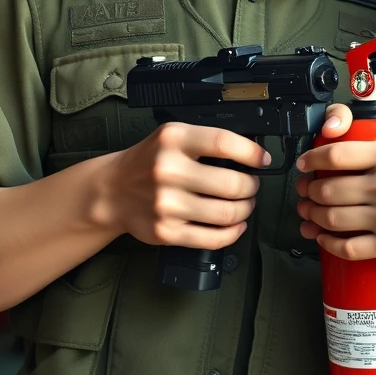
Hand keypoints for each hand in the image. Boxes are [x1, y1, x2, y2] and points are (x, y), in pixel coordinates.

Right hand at [95, 123, 270, 250]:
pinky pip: (212, 238)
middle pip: (231, 183)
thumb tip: (251, 152)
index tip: (263, 160)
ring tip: (244, 204)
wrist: (112, 190)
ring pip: (227, 213)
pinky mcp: (166, 231)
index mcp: (174, 140)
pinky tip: (236, 225)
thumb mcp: (173, 136)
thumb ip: (206, 140)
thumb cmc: (149, 161)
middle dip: (251, 186)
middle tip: (251, 185)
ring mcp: (167, 204)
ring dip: (245, 210)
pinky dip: (233, 233)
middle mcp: (168, 171)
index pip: (224, 143)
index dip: (251, 153)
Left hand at [295, 83, 375, 262]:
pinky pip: (349, 247)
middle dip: (310, 188)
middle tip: (306, 188)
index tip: (305, 161)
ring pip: (332, 218)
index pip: (336, 155)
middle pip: (328, 188)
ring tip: (308, 211)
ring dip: (312, 215)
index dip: (312, 157)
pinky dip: (329, 243)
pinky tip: (323, 237)